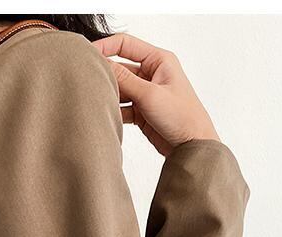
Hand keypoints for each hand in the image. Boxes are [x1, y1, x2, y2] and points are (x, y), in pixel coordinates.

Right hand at [96, 33, 219, 158]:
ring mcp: (146, 93)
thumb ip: (125, 80)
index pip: (126, 44)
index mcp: (159, 60)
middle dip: (106, 74)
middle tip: (89, 82)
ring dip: (110, 94)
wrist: (193, 147)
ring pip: (120, 88)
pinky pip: (123, 106)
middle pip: (121, 67)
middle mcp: (152, 73)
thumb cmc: (183, 117)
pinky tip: (106, 115)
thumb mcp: (150, 95)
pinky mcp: (142, 111)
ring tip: (96, 100)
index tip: (88, 54)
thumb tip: (103, 64)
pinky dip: (115, 111)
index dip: (105, 47)